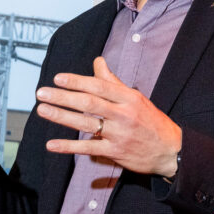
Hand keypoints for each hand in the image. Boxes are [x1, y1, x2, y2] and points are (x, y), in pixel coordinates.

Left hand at [35, 56, 181, 177]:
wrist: (171, 151)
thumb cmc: (151, 121)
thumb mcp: (136, 98)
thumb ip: (113, 81)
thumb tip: (98, 61)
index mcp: (129, 98)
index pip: (99, 86)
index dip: (77, 81)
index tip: (57, 78)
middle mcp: (123, 114)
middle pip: (89, 103)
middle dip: (63, 97)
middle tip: (42, 93)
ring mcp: (119, 134)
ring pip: (86, 123)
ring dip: (61, 117)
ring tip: (42, 110)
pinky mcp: (115, 153)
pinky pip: (88, 148)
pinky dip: (69, 146)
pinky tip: (52, 144)